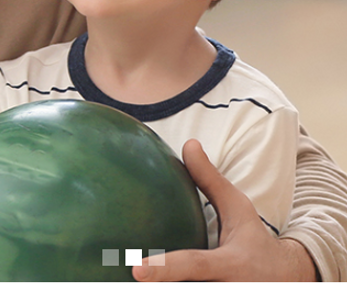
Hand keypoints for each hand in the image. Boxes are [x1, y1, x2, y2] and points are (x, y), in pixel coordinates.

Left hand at [133, 139, 316, 281]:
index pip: (194, 265)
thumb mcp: (238, 208)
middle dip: (161, 284)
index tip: (137, 269)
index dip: (165, 268)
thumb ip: (209, 180)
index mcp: (231, 265)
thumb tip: (188, 143)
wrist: (288, 279)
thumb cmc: (254, 240)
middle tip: (127, 274)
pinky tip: (147, 283)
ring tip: (125, 282)